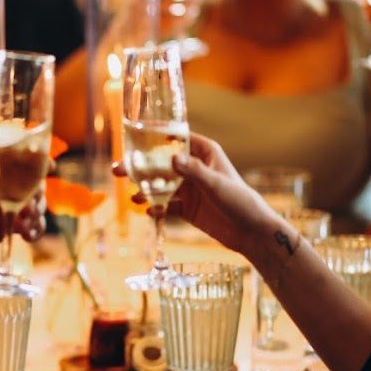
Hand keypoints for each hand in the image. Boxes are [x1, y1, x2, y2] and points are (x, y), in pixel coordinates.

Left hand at [0, 149, 45, 283]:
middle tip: (32, 206)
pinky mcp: (2, 226)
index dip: (32, 157)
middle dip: (37, 190)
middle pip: (27, 178)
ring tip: (28, 223)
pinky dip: (33, 229)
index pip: (10, 154)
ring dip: (37, 211)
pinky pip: (26, 225)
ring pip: (31, 202)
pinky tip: (28, 236)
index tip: (47, 165)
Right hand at [115, 133, 278, 253]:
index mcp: (204, 153)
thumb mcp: (216, 184)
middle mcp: (195, 168)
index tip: (133, 138)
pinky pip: (167, 206)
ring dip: (145, 190)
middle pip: (162, 164)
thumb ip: (193, 171)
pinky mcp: (189, 209)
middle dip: (140, 168)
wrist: (252, 233)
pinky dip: (156, 209)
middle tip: (118, 170)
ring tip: (132, 197)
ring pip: (161, 185)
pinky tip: (148, 212)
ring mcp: (191, 189)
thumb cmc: (240, 201)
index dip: (154, 137)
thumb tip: (171, 159)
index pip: (176, 139)